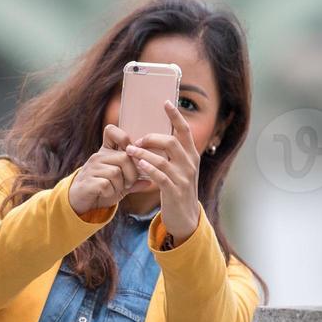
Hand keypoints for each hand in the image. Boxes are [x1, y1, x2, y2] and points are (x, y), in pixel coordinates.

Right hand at [68, 124, 142, 215]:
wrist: (79, 201)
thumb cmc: (102, 190)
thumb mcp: (120, 184)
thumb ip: (133, 181)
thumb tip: (150, 181)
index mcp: (106, 152)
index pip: (111, 130)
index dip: (124, 138)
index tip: (130, 154)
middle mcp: (98, 156)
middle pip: (124, 157)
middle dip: (132, 174)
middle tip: (128, 183)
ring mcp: (92, 168)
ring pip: (116, 172)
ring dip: (120, 185)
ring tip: (116, 189)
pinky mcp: (88, 181)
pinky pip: (106, 184)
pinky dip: (111, 192)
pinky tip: (106, 193)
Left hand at [124, 100, 201, 243]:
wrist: (186, 219)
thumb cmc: (178, 191)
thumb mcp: (180, 171)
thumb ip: (172, 155)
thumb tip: (153, 137)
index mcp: (191, 156)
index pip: (185, 131)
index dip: (176, 116)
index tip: (165, 102)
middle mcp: (190, 164)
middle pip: (172, 142)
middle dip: (152, 138)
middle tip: (137, 141)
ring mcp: (183, 178)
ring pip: (162, 159)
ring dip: (143, 154)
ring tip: (129, 151)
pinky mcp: (175, 192)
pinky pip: (160, 176)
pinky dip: (148, 169)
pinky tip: (138, 165)